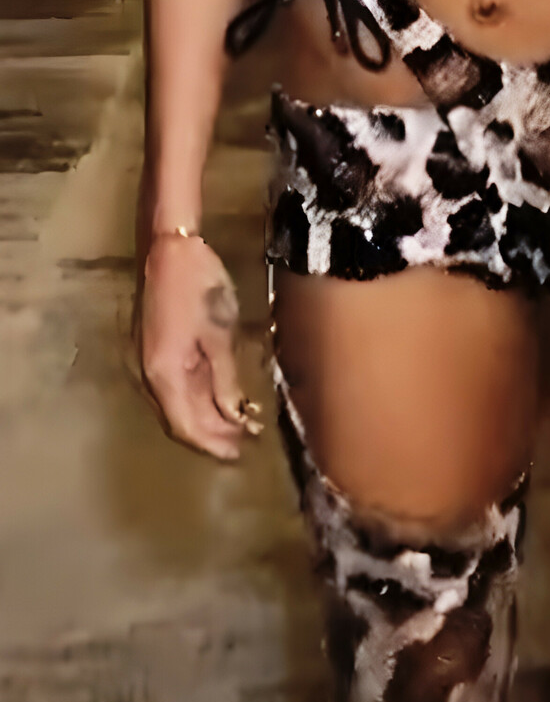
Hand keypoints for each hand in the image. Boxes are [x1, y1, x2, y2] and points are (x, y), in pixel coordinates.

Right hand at [133, 232, 263, 460]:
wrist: (172, 248)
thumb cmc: (199, 287)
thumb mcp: (220, 335)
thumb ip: (225, 380)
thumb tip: (233, 415)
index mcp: (165, 375)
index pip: (187, 426)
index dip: (213, 443)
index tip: (239, 454)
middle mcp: (152, 375)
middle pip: (180, 419)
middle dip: (213, 433)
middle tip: (245, 441)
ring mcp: (152, 362)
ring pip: (178, 404)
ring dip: (207, 416)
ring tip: (239, 423)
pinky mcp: (158, 349)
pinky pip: (178, 385)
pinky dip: (199, 395)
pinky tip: (221, 396)